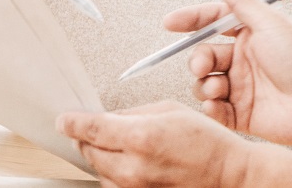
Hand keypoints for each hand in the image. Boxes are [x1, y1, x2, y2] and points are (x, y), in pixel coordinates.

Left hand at [57, 101, 249, 187]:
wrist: (228, 174)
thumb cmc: (207, 142)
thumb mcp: (170, 110)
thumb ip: (134, 113)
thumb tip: (109, 117)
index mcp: (142, 137)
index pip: (91, 129)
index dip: (72, 122)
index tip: (63, 120)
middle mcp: (134, 167)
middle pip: (89, 151)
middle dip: (84, 137)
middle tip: (84, 127)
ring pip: (98, 171)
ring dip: (98, 155)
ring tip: (112, 143)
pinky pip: (113, 185)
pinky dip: (111, 171)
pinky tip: (124, 160)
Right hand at [164, 0, 291, 145]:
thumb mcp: (269, 23)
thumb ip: (242, 0)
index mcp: (249, 34)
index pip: (212, 22)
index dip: (190, 20)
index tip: (169, 23)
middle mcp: (242, 60)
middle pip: (203, 55)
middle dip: (197, 60)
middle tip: (202, 66)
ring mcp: (241, 87)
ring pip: (204, 83)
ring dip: (203, 85)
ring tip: (216, 88)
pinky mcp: (241, 114)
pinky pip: (214, 111)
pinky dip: (210, 108)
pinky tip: (216, 105)